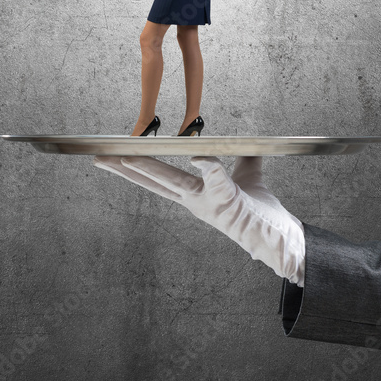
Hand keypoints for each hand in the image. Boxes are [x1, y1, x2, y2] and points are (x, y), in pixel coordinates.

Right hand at [93, 155, 305, 285]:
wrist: (279, 239)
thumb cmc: (260, 212)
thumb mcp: (249, 178)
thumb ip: (242, 159)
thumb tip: (246, 141)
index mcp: (193, 194)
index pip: (157, 178)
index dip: (135, 166)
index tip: (115, 155)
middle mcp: (194, 200)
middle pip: (153, 181)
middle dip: (125, 169)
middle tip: (100, 158)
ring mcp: (207, 202)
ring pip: (174, 182)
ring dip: (150, 169)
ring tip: (126, 158)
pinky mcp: (227, 201)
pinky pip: (217, 180)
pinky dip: (208, 167)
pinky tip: (197, 157)